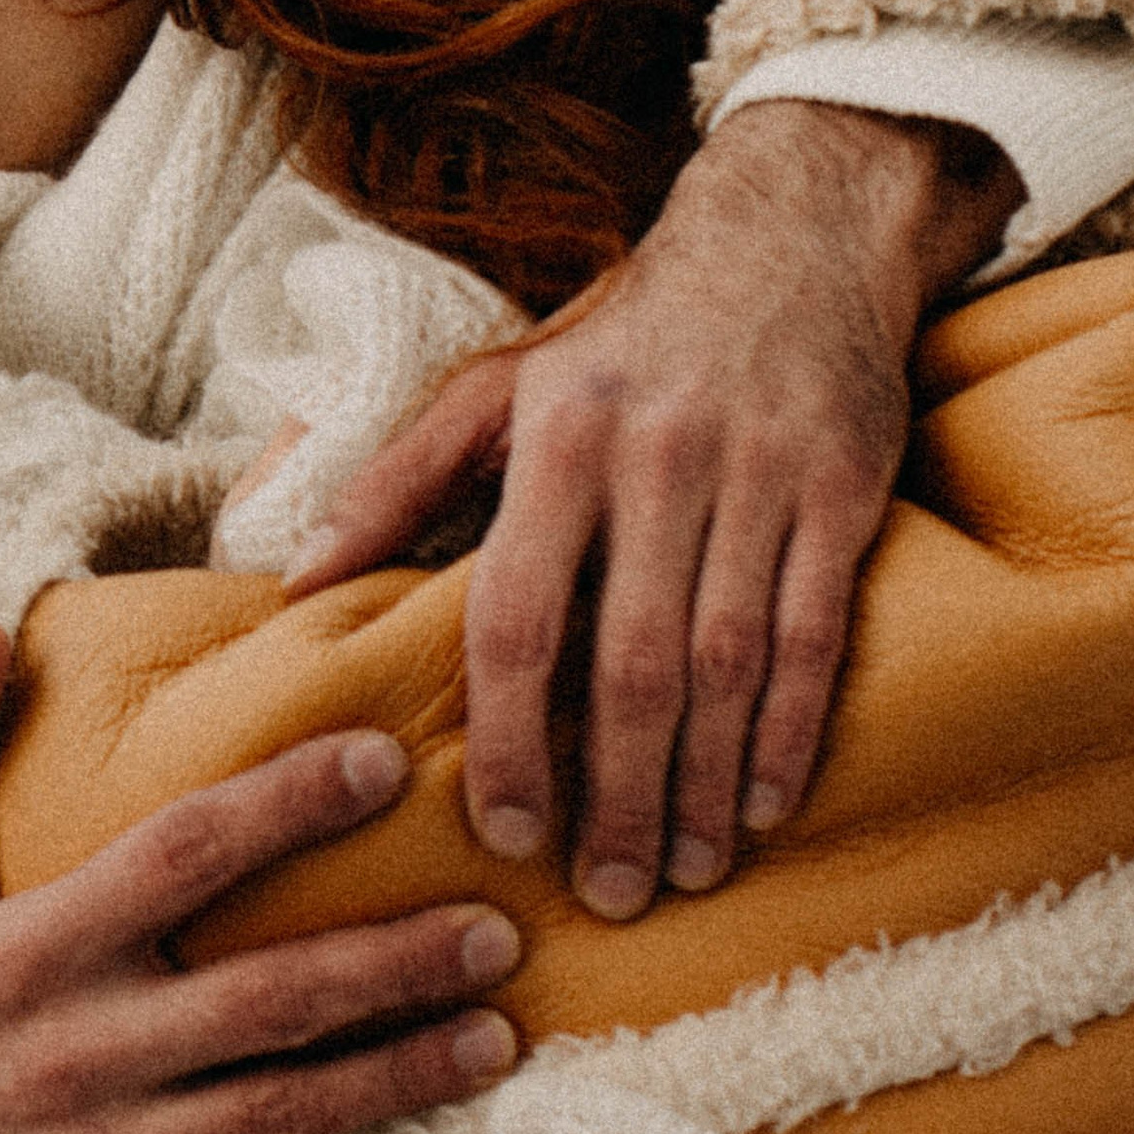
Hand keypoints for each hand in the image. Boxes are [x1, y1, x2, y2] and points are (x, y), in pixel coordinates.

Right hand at [0, 629, 520, 1133]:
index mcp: (21, 954)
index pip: (178, 857)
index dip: (286, 804)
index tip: (379, 758)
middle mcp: (77, 1059)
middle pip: (267, 1001)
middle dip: (393, 962)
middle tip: (496, 924)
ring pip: (287, 1120)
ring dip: (402, 1079)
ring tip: (501, 1038)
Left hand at [285, 102, 1020, 923]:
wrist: (787, 238)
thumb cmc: (620, 341)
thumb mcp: (496, 390)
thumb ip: (394, 482)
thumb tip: (291, 576)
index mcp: (555, 439)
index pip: (517, 615)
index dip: (511, 736)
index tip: (507, 832)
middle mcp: (655, 457)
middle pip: (629, 662)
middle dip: (618, 795)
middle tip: (608, 894)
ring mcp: (758, 473)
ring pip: (727, 663)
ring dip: (706, 785)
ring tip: (685, 872)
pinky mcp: (842, 488)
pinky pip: (815, 634)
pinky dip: (791, 731)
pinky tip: (765, 804)